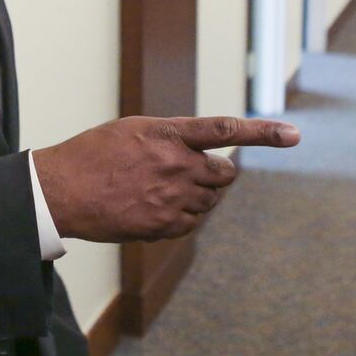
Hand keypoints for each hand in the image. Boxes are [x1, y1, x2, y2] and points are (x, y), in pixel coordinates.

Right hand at [32, 116, 298, 242]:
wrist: (62, 190)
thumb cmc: (94, 155)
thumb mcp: (134, 131)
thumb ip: (173, 138)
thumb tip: (201, 152)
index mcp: (168, 134)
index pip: (225, 130)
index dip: (263, 133)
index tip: (293, 135)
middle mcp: (176, 165)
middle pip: (224, 174)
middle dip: (215, 174)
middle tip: (187, 172)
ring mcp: (172, 198)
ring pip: (210, 200)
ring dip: (198, 195)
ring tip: (161, 189)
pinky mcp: (164, 225)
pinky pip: (193, 222)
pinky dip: (184, 216)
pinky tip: (155, 207)